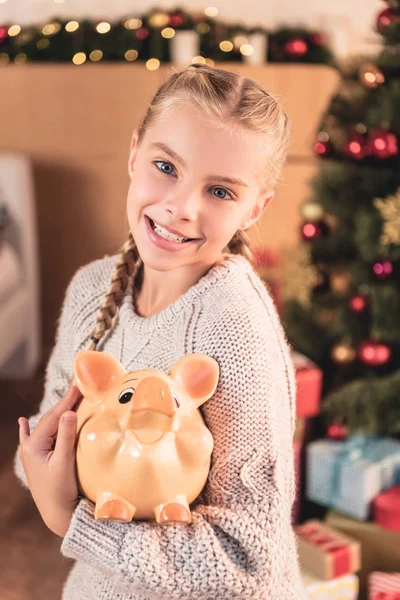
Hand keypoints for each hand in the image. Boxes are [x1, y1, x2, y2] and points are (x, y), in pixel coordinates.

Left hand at [18, 385, 82, 536]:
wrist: (57, 514)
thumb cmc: (61, 490)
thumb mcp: (64, 462)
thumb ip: (66, 436)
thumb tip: (69, 412)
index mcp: (33, 445)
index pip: (54, 417)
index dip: (67, 401)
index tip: (78, 387)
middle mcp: (29, 447)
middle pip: (49, 420)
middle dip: (63, 404)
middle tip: (77, 389)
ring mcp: (31, 453)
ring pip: (46, 427)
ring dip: (56, 413)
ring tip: (67, 399)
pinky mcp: (36, 461)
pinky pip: (31, 439)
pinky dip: (28, 429)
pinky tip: (22, 422)